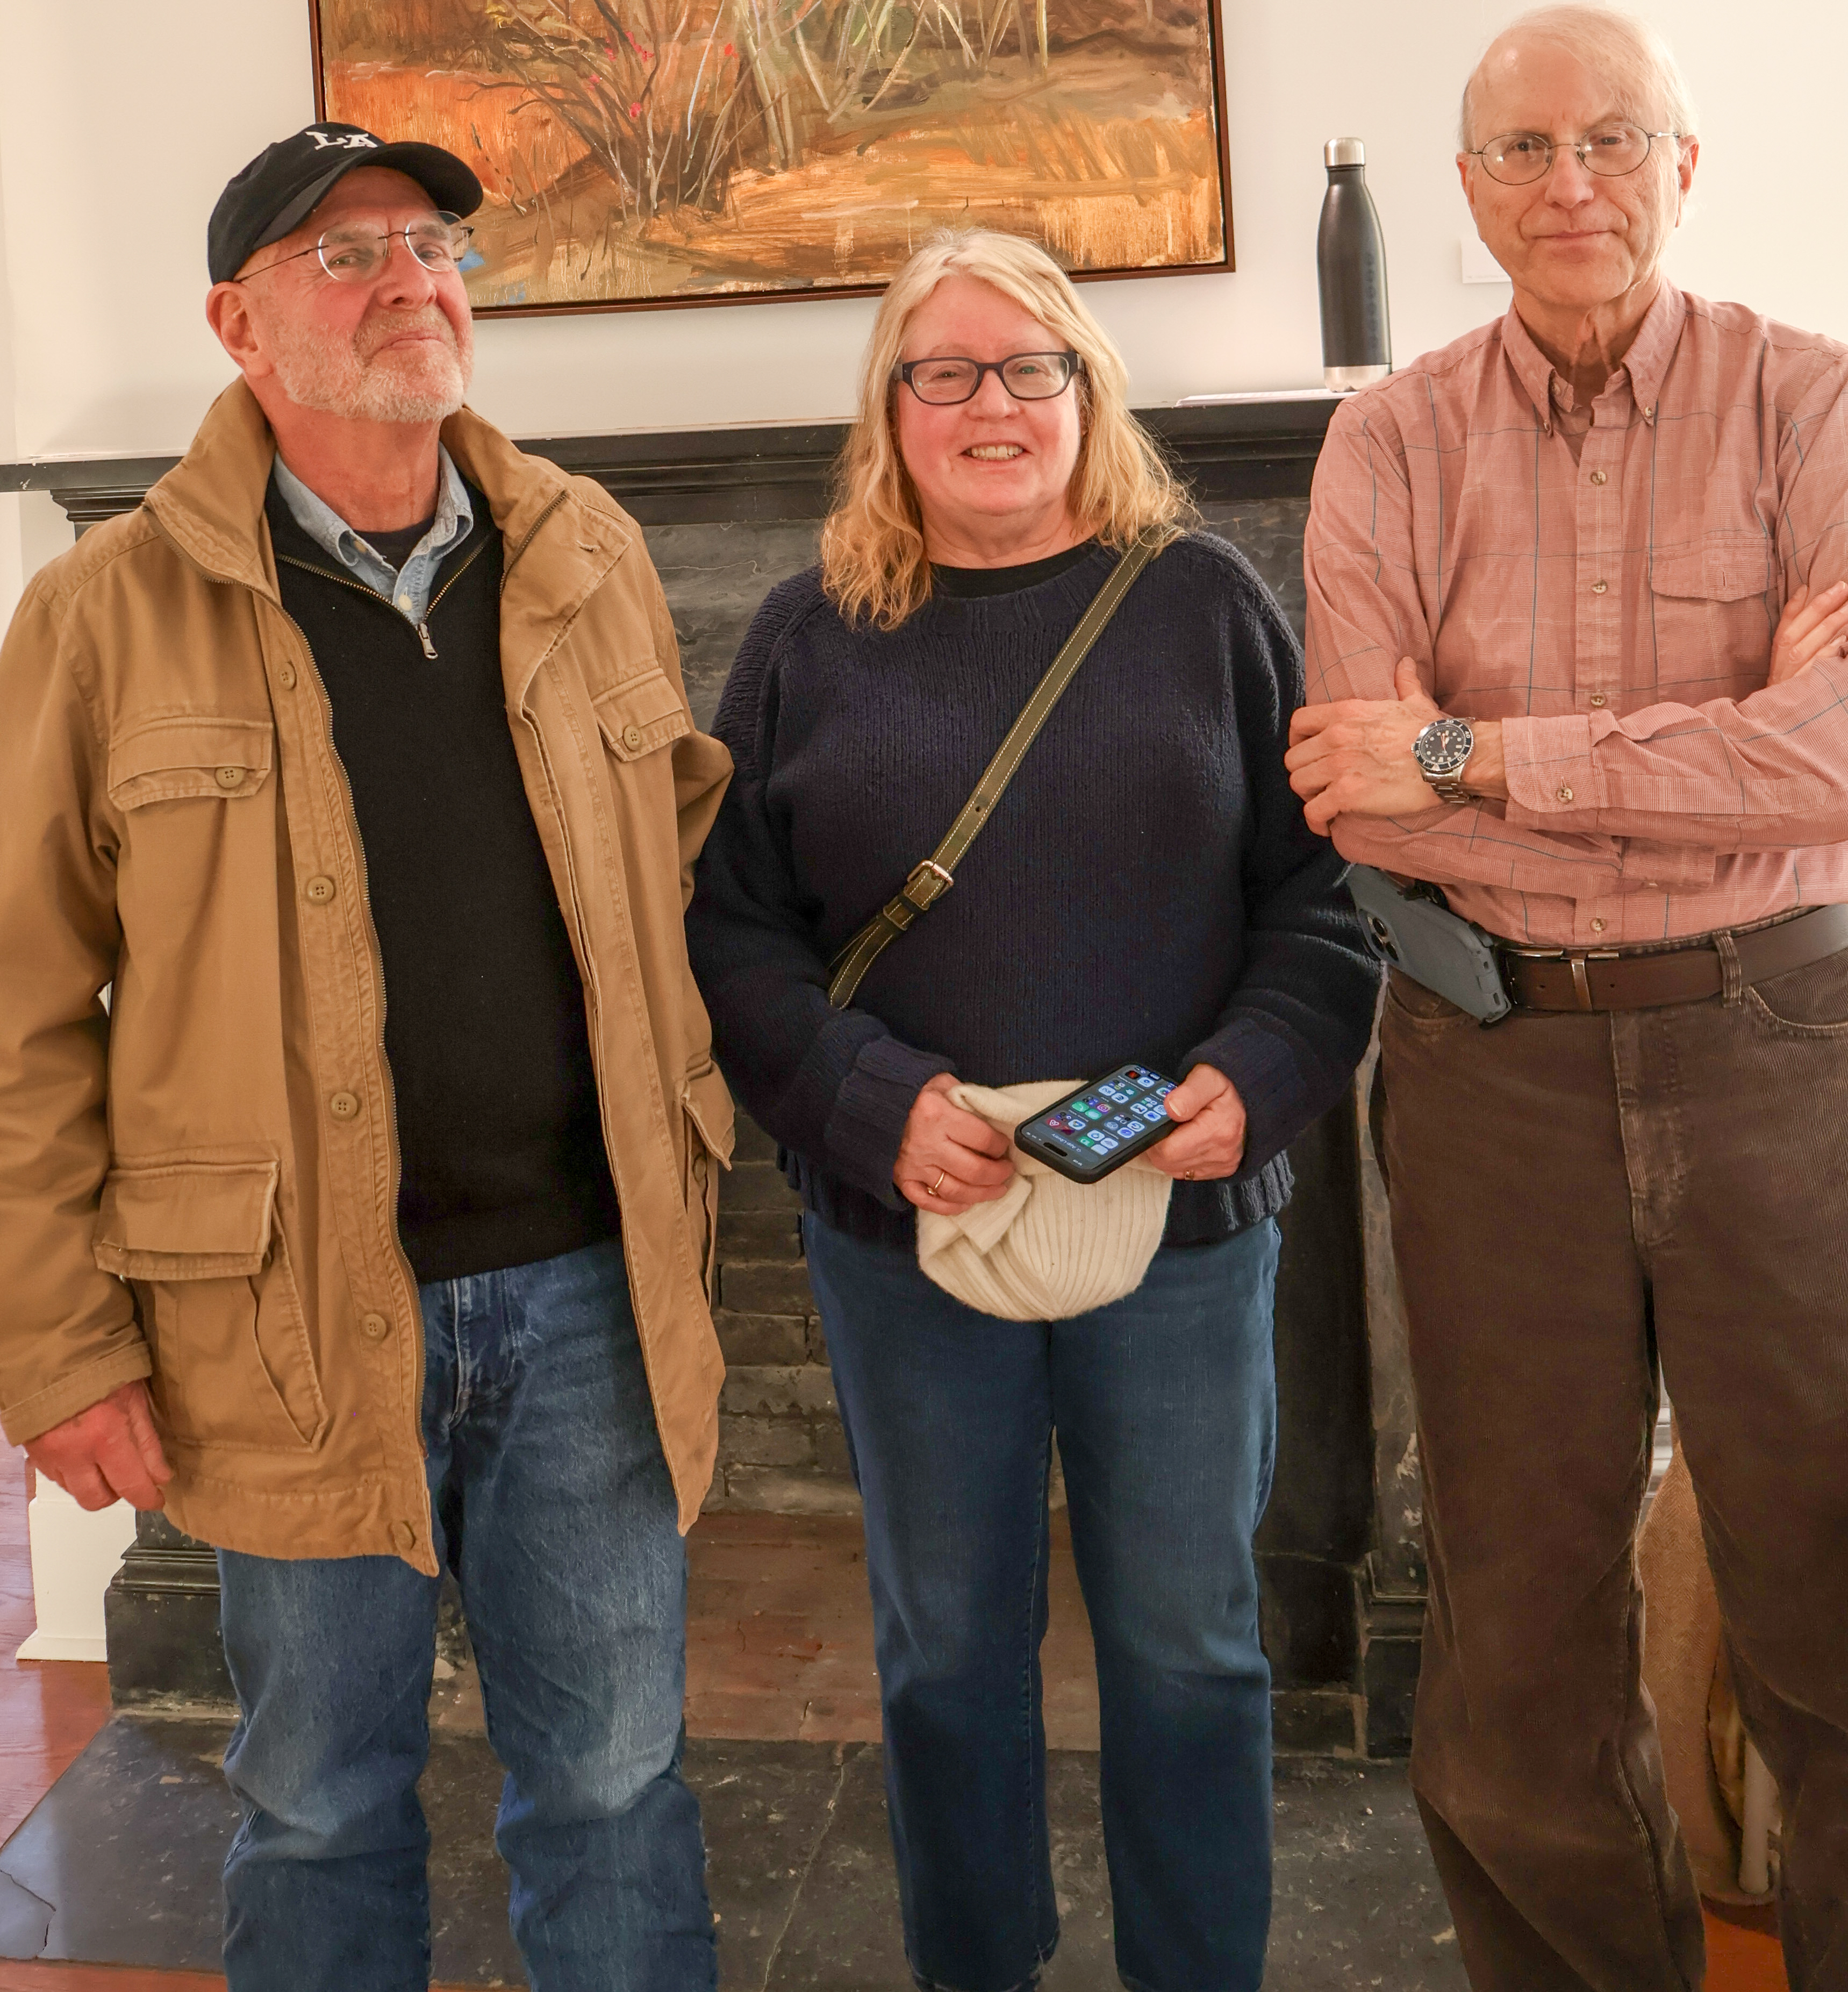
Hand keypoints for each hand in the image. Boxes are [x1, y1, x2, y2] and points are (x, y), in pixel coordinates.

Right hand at [25, 1380, 171, 1511]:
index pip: (130, 1485)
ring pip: (74, 1491)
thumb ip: (148, 1443)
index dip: (147, 1498)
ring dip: (93, 1484)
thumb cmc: (101, 1368)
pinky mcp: (32, 1452)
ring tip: (105, 1460)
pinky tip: (83, 1452)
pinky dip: (73, 1473)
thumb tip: (160, 1477)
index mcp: (105, 1436)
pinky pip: (55, 1477)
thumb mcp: (136, 1399)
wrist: (53, 1352)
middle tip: (128, 1477)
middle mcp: (73, 1452)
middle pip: (96, 1499)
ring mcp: (49, 1455)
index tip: (156, 1499)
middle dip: (117, 1494)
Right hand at [895, 1072, 1015, 1214]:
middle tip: (1007, 1171)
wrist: (870, 1101)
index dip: (1001, 1146)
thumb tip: (994, 1118)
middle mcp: (927, 1143)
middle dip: (998, 1174)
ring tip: (996, 1189)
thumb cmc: (912, 1091)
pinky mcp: (901, 1179)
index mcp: (938, 1115)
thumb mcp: (942, 1082)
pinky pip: (929, 1202)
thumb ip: (968, 1098)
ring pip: (956, 1191)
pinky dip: (950, 1207)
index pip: (983, 1139)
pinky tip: (966, 1202)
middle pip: (974, 1170)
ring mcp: (913, 1165)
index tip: (1005, 1146)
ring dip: (982, 1194)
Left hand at [1147, 1064, 1246, 1180]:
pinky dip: (1178, 1159)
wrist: (1246, 1104)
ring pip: (1173, 1168)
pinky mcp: (1219, 1171)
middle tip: (1165, 1124)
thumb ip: (1187, 1092)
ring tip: (1175, 1131)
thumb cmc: (1223, 1091)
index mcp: (1219, 1130)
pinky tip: (1183, 1142)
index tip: (1159, 1120)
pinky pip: (1184, 1172)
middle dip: (1158, 1143)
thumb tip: (1170, 1109)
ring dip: (1167, 1152)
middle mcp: (1222, 1153)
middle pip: (1168, 1161)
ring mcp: (1220, 1165)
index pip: (1169, 1149)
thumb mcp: (1206, 1078)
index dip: (1156, 1135)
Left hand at [1286, 659, 1440, 833]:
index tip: (1307, 753)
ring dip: (1308, 797)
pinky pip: (1314, 811)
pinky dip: (1316, 822)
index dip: (1297, 741)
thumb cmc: (1434, 732)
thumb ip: (1404, 682)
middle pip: (1294, 758)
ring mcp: (1339, 765)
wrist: (1451, 757)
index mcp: (1346, 713)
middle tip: (1319, 785)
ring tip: (1324, 804)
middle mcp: (1337, 736)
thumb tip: (1407, 664)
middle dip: (1303, 773)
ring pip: (1298, 784)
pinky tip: (1326, 826)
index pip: (1298, 722)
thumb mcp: (1415, 701)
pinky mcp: (1347, 793)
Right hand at [1768, 580, 1847, 685]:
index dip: (1796, 606)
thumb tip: (1803, 590)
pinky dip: (1828, 654)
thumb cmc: (1792, 684)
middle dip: (1820, 609)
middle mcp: (1782, 666)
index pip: (1785, 627)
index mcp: (1778, 656)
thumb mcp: (1789, 657)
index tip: (1811, 586)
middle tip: (1842, 588)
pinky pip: (1816, 669)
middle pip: (1796, 634)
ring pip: (1805, 650)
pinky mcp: (1803, 691)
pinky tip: (1843, 641)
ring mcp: (1792, 679)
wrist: (1785, 721)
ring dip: (1828, 627)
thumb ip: (1795, 625)